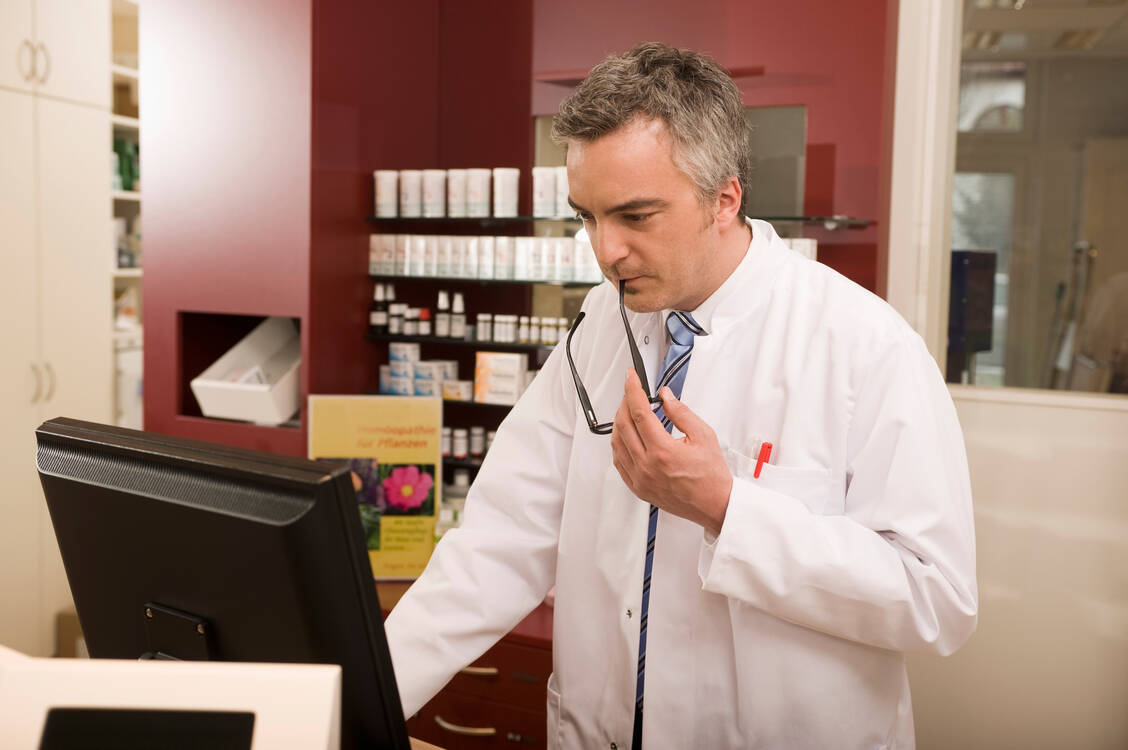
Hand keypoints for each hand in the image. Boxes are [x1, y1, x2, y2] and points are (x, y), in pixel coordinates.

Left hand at [611, 369, 732, 535]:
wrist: (714, 504)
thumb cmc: (711, 475)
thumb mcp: (703, 435)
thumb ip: (681, 412)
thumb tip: (665, 396)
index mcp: (663, 451)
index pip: (639, 412)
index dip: (633, 390)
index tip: (631, 378)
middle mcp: (647, 466)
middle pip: (623, 425)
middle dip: (625, 403)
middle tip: (632, 393)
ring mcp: (640, 479)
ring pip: (616, 443)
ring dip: (619, 423)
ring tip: (629, 412)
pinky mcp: (638, 488)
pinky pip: (619, 462)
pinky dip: (619, 444)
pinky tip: (626, 436)